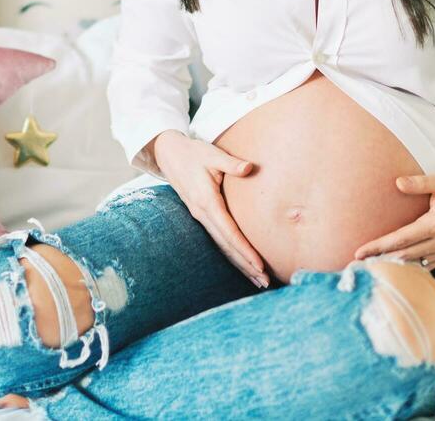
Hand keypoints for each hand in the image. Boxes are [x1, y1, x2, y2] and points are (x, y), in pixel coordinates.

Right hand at [149, 129, 269, 288]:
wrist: (169, 153)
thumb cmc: (193, 152)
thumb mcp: (212, 154)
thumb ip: (231, 163)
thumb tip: (249, 167)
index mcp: (207, 202)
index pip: (229, 233)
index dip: (245, 250)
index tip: (260, 265)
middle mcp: (202, 214)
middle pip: (226, 246)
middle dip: (245, 265)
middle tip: (265, 283)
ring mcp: (200, 216)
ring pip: (221, 246)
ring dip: (239, 264)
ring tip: (257, 280)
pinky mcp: (201, 215)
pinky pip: (218, 239)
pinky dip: (231, 253)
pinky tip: (241, 261)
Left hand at [352, 174, 434, 268]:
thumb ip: (421, 183)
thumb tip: (397, 182)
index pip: (400, 239)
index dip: (378, 246)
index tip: (360, 252)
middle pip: (404, 255)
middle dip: (380, 259)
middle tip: (357, 263)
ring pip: (416, 263)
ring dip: (395, 265)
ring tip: (372, 266)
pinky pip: (429, 265)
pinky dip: (413, 267)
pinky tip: (399, 268)